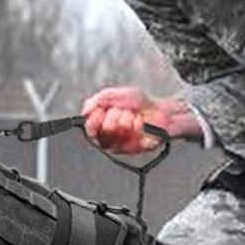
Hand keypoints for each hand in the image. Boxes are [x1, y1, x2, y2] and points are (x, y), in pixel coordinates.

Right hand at [81, 87, 203, 153]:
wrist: (160, 110)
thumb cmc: (138, 103)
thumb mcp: (116, 94)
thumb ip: (98, 100)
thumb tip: (84, 112)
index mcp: (101, 125)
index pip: (89, 129)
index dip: (94, 119)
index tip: (101, 111)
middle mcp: (108, 138)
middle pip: (104, 129)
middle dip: (115, 115)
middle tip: (123, 112)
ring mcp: (120, 145)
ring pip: (116, 133)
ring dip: (126, 119)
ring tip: (133, 116)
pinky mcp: (131, 150)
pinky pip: (128, 137)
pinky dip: (136, 125)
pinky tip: (140, 123)